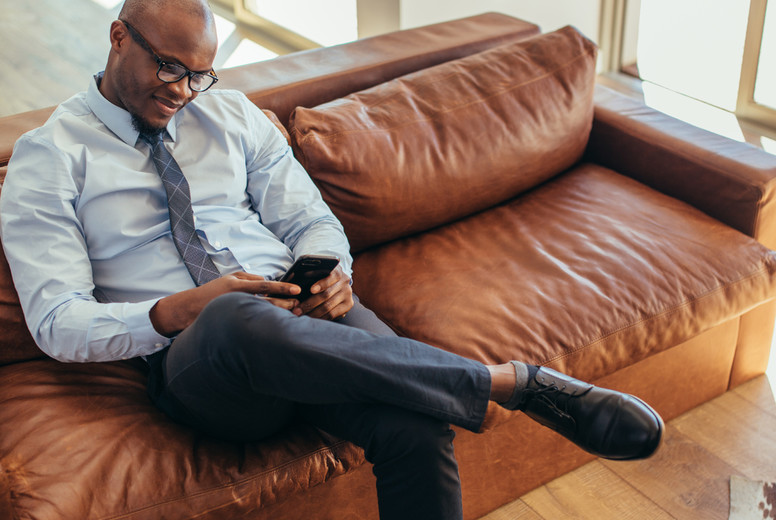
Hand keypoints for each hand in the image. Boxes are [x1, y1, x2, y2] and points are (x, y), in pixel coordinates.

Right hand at [150, 271, 300, 336]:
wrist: (187, 308)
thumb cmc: (210, 292)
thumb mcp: (228, 279)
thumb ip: (248, 279)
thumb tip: (265, 281)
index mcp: (238, 285)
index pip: (265, 285)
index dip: (283, 288)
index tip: (297, 290)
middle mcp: (238, 297)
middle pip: (267, 301)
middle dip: (285, 304)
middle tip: (299, 305)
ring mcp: (235, 310)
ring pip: (262, 312)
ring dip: (278, 314)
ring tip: (292, 316)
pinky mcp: (232, 322)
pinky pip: (252, 322)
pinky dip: (265, 323)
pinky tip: (275, 325)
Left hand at [298, 266, 353, 320]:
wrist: (334, 284)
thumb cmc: (318, 278)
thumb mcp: (316, 273)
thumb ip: (307, 275)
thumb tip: (291, 278)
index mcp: (337, 270)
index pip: (332, 276)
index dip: (322, 283)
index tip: (311, 290)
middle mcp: (345, 281)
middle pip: (327, 294)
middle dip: (309, 303)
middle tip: (296, 310)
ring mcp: (347, 293)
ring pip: (328, 306)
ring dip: (312, 313)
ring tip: (300, 315)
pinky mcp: (348, 305)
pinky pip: (333, 314)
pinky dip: (320, 318)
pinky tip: (310, 319)